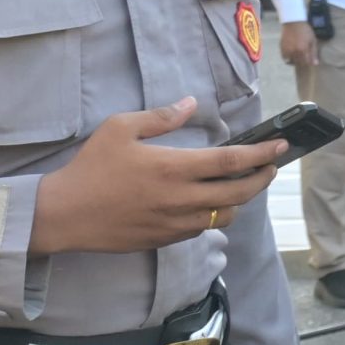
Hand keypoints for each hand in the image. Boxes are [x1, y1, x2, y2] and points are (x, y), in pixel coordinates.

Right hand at [30, 97, 283, 255]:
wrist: (64, 215)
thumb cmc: (90, 168)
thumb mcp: (120, 128)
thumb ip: (160, 117)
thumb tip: (190, 104)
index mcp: (174, 168)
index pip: (231, 162)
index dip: (261, 154)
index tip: (280, 146)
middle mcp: (180, 199)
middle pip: (239, 194)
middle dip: (261, 179)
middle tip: (271, 167)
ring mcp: (174, 223)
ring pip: (224, 216)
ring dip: (239, 201)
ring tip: (240, 185)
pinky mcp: (164, 240)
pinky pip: (201, 230)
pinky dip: (213, 216)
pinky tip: (208, 203)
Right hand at [279, 21, 318, 66]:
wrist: (293, 23)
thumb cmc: (305, 31)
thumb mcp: (313, 40)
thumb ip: (314, 53)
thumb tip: (315, 64)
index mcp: (303, 50)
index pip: (306, 63)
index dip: (309, 63)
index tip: (310, 61)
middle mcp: (294, 52)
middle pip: (299, 64)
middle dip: (303, 63)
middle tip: (305, 58)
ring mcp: (287, 51)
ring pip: (291, 62)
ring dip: (296, 62)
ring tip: (298, 57)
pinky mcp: (282, 49)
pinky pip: (285, 58)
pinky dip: (289, 59)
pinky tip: (292, 54)